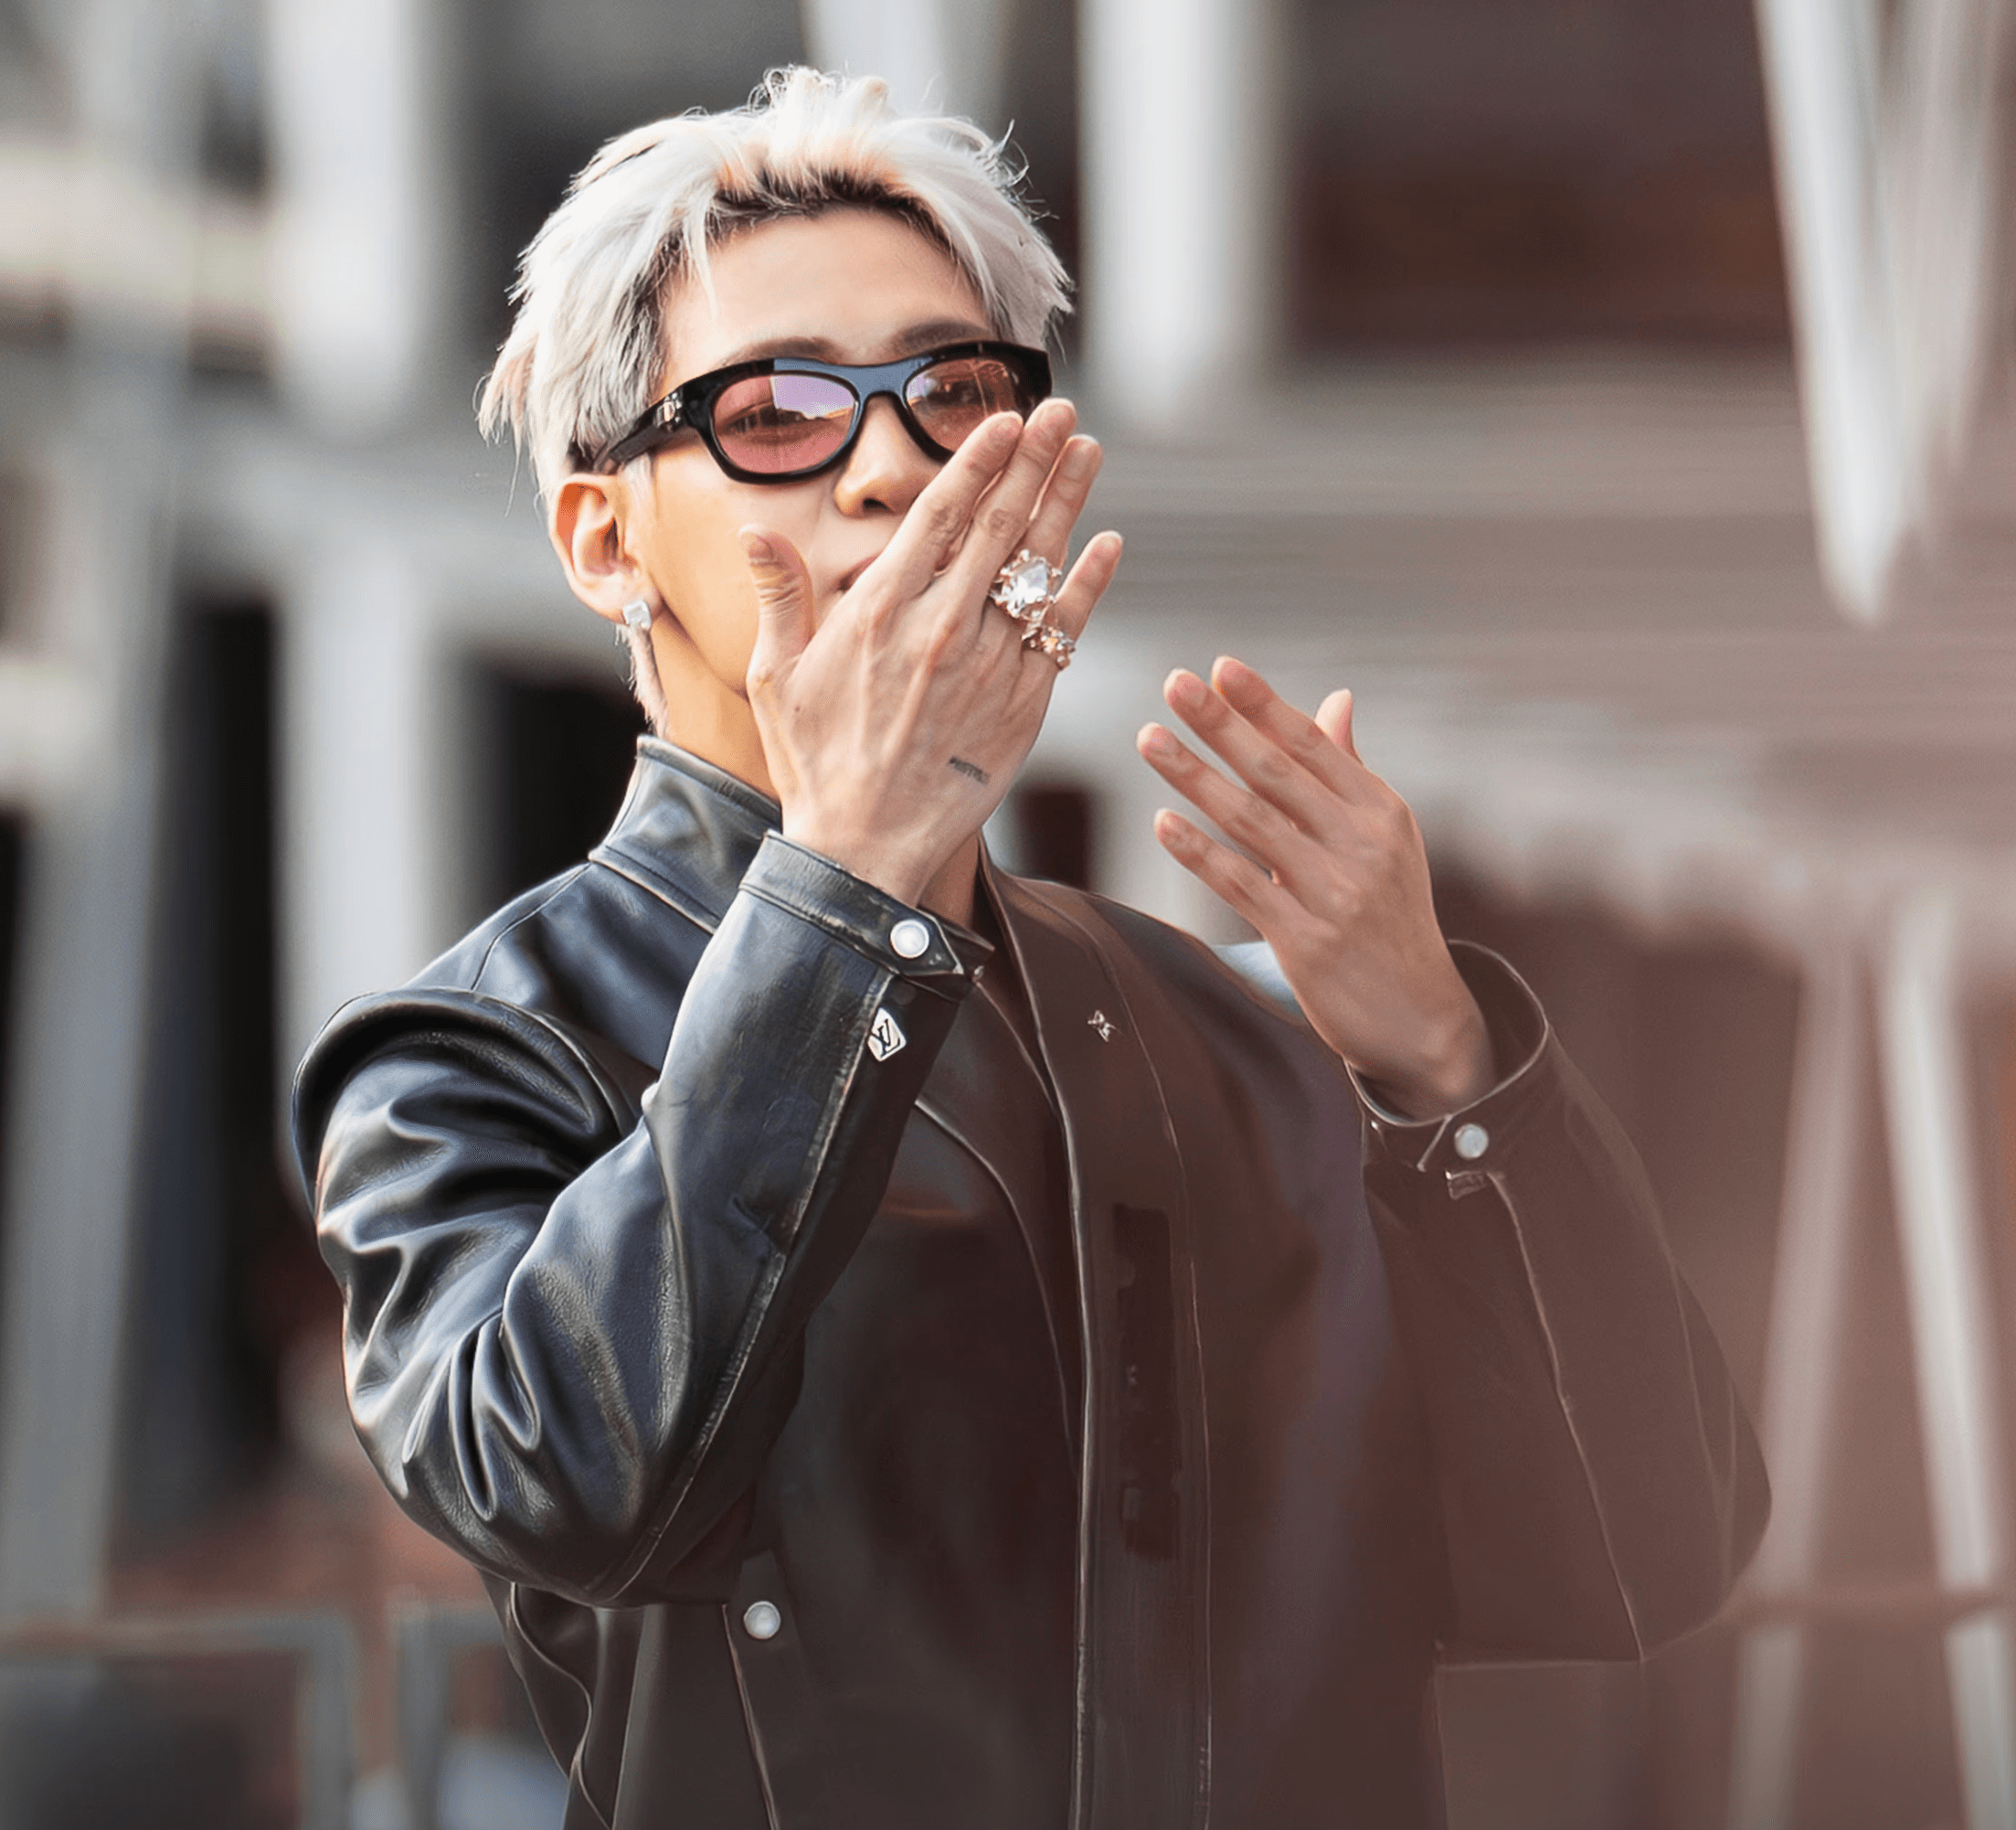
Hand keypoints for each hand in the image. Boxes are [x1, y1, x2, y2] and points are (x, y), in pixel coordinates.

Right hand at [742, 401, 1121, 906]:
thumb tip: (758, 531)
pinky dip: (1088, 585)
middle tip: (1061, 413)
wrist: (863, 849)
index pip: (941, 514)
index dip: (979, 461)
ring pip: (1039, 569)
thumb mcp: (774, 676)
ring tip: (1088, 452)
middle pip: (1001, 526)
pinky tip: (1107, 543)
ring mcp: (988, 666)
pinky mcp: (1023, 706)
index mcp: (881, 610)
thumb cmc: (815, 762)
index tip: (1006, 419)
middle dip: (1034, 460)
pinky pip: (1063, 632)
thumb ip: (779, 596)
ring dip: (1067, 503)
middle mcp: (941, 628)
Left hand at [1137, 657, 1492, 1117]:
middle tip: (1174, 683)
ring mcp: (1335, 893)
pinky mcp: (1306, 941)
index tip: (1220, 665)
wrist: (1422, 1018)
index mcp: (1381, 811)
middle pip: (1277, 772)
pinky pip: (1242, 886)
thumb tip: (1336, 700)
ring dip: (1195, 776)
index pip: (1313, 744)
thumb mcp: (1385, 840)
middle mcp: (1362, 845)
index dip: (1264, 703)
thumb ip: (1349, 773)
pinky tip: (1163, 823)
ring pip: (1252, 821)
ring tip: (1149, 739)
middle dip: (1221, 724)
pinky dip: (1200, 852)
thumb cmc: (1391, 919)